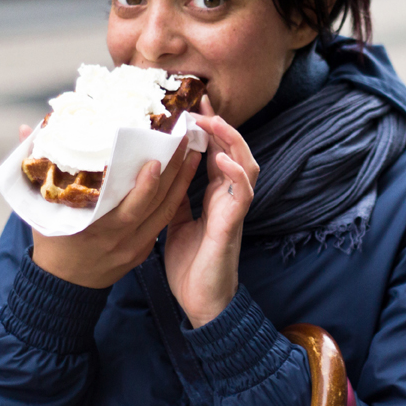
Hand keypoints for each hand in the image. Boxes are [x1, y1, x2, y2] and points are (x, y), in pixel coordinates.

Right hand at [26, 125, 202, 288]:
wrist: (62, 287)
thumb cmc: (50, 241)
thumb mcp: (37, 208)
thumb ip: (34, 169)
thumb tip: (26, 129)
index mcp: (95, 229)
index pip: (128, 206)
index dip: (145, 186)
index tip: (156, 159)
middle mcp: (119, 240)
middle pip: (155, 205)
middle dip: (172, 172)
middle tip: (183, 140)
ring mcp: (134, 248)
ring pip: (165, 213)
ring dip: (181, 182)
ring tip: (192, 153)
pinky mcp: (142, 251)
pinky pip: (162, 223)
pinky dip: (175, 200)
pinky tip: (183, 179)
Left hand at [163, 95, 258, 327]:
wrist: (201, 303)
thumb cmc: (191, 266)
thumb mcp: (174, 224)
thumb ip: (174, 199)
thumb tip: (159, 175)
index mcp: (215, 195)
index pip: (215, 152)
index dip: (208, 128)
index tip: (193, 103)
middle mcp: (228, 197)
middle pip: (234, 151)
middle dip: (221, 124)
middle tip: (203, 102)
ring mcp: (234, 210)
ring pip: (246, 165)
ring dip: (233, 142)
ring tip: (216, 122)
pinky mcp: (234, 225)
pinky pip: (242, 194)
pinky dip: (236, 174)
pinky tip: (224, 160)